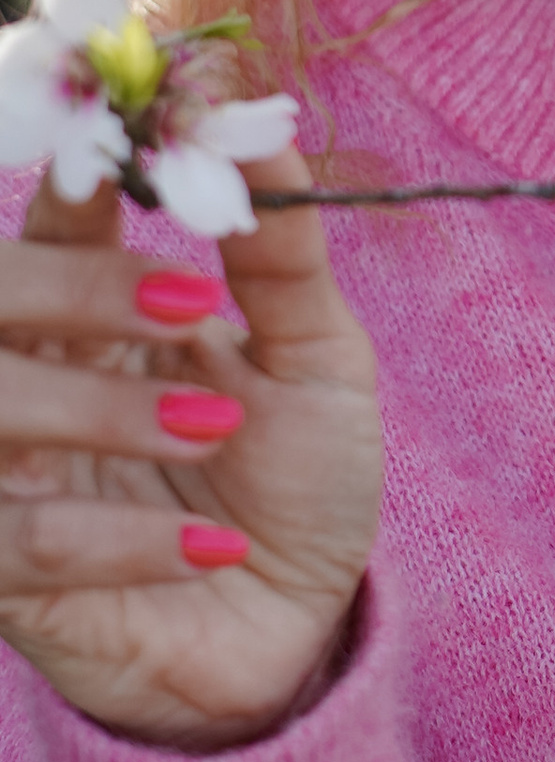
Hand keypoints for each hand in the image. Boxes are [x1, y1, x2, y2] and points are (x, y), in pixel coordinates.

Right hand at [0, 152, 382, 750]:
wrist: (301, 631)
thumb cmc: (298, 482)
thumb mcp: (316, 360)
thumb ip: (281, 255)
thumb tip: (260, 130)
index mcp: (92, 318)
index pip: (53, 222)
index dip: (86, 181)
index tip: (147, 155)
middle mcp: (30, 386)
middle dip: (76, 287)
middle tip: (195, 305)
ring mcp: (9, 481)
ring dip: (100, 411)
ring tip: (216, 428)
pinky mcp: (10, 583)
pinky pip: (15, 546)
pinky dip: (112, 541)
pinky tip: (205, 550)